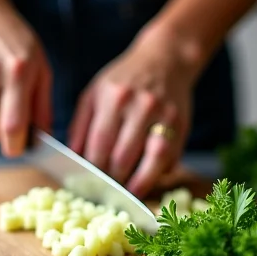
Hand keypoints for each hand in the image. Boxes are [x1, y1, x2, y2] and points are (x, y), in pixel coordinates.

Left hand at [69, 30, 195, 196]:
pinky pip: (169, 158)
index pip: (99, 142)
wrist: (165, 61)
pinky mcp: (181, 126)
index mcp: (112, 96)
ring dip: (137, 183)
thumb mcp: (95, 94)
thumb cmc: (125, 81)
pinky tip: (147, 181)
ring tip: (126, 194)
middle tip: (104, 193)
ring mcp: (164, 116)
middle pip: (123, 155)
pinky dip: (157, 174)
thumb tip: (75, 160)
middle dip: (112, 179)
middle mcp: (140, 105)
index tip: (85, 184)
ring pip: (149, 161)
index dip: (92, 169)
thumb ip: (82, 125)